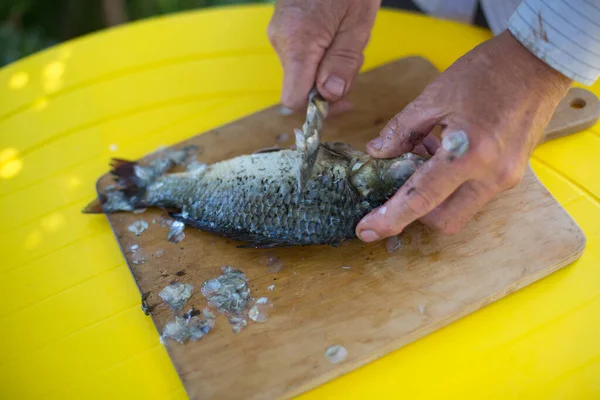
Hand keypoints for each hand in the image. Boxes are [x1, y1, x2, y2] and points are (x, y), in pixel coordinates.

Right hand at [267, 0, 380, 113]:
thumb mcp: (357, 26)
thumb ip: (343, 64)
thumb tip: (330, 96)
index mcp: (298, 43)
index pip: (294, 98)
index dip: (317, 108)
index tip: (341, 102)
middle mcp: (281, 41)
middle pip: (301, 87)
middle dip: (330, 85)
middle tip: (355, 64)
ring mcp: (280, 34)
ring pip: (303, 73)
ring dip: (328, 69)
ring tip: (348, 41)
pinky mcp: (284, 30)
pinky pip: (301, 57)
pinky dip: (321, 57)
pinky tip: (335, 37)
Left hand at [355, 30, 572, 241]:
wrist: (539, 61)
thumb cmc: (488, 71)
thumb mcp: (434, 96)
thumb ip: (401, 130)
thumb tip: (378, 153)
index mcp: (470, 152)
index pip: (421, 199)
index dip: (390, 219)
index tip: (366, 231)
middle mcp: (493, 175)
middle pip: (444, 221)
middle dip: (415, 212)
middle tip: (397, 182)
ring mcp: (507, 178)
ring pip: (460, 210)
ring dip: (434, 197)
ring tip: (423, 155)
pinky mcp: (512, 174)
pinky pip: (474, 195)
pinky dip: (451, 185)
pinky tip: (442, 154)